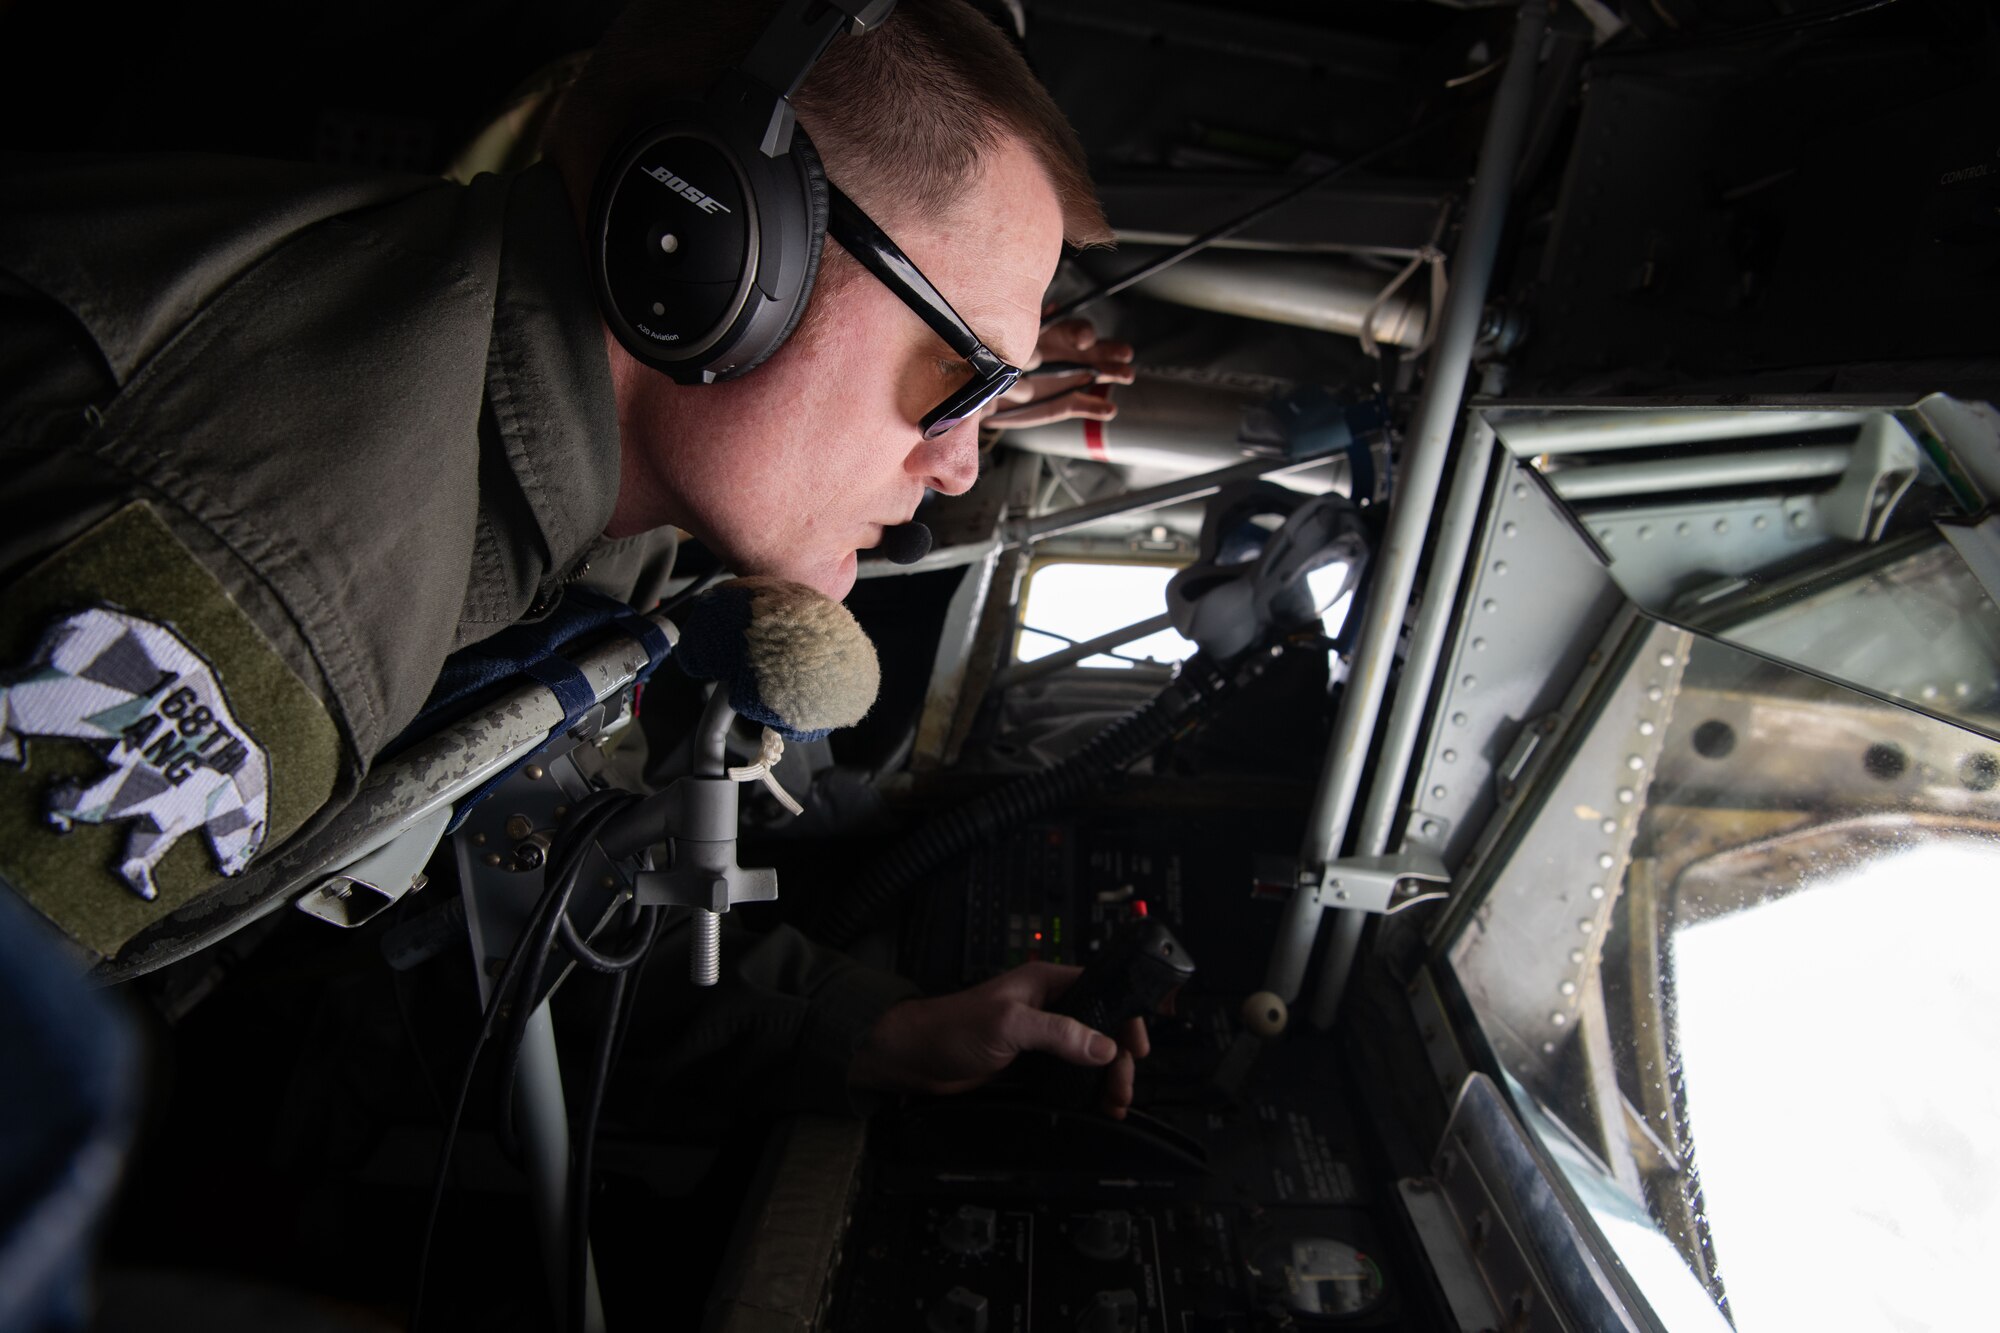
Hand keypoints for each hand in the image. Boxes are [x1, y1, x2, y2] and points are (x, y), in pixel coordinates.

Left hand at [851, 962, 1152, 1117]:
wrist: (915, 1058)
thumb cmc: (951, 1027)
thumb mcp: (1009, 1024)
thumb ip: (1058, 1033)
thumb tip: (1101, 1045)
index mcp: (1047, 983)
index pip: (1103, 991)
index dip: (1125, 1017)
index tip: (1137, 1046)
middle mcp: (1048, 1007)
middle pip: (1101, 1029)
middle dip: (1117, 1058)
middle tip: (1121, 1087)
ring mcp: (1040, 1037)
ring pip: (1087, 1055)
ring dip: (1104, 1077)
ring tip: (1112, 1101)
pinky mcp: (1030, 1063)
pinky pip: (1067, 1074)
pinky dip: (1083, 1089)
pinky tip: (1091, 1104)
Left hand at [981, 317, 1135, 430]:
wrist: (978, 389)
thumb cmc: (988, 361)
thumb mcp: (997, 345)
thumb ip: (1018, 337)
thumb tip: (1042, 317)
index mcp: (1048, 335)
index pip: (1072, 329)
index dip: (1081, 332)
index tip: (1084, 340)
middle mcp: (1063, 353)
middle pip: (1092, 347)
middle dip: (1109, 348)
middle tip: (1124, 353)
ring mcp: (1066, 377)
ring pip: (1094, 372)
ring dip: (1112, 372)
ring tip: (1126, 375)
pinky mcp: (1062, 402)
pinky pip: (1079, 403)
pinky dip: (1094, 407)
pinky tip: (1108, 409)